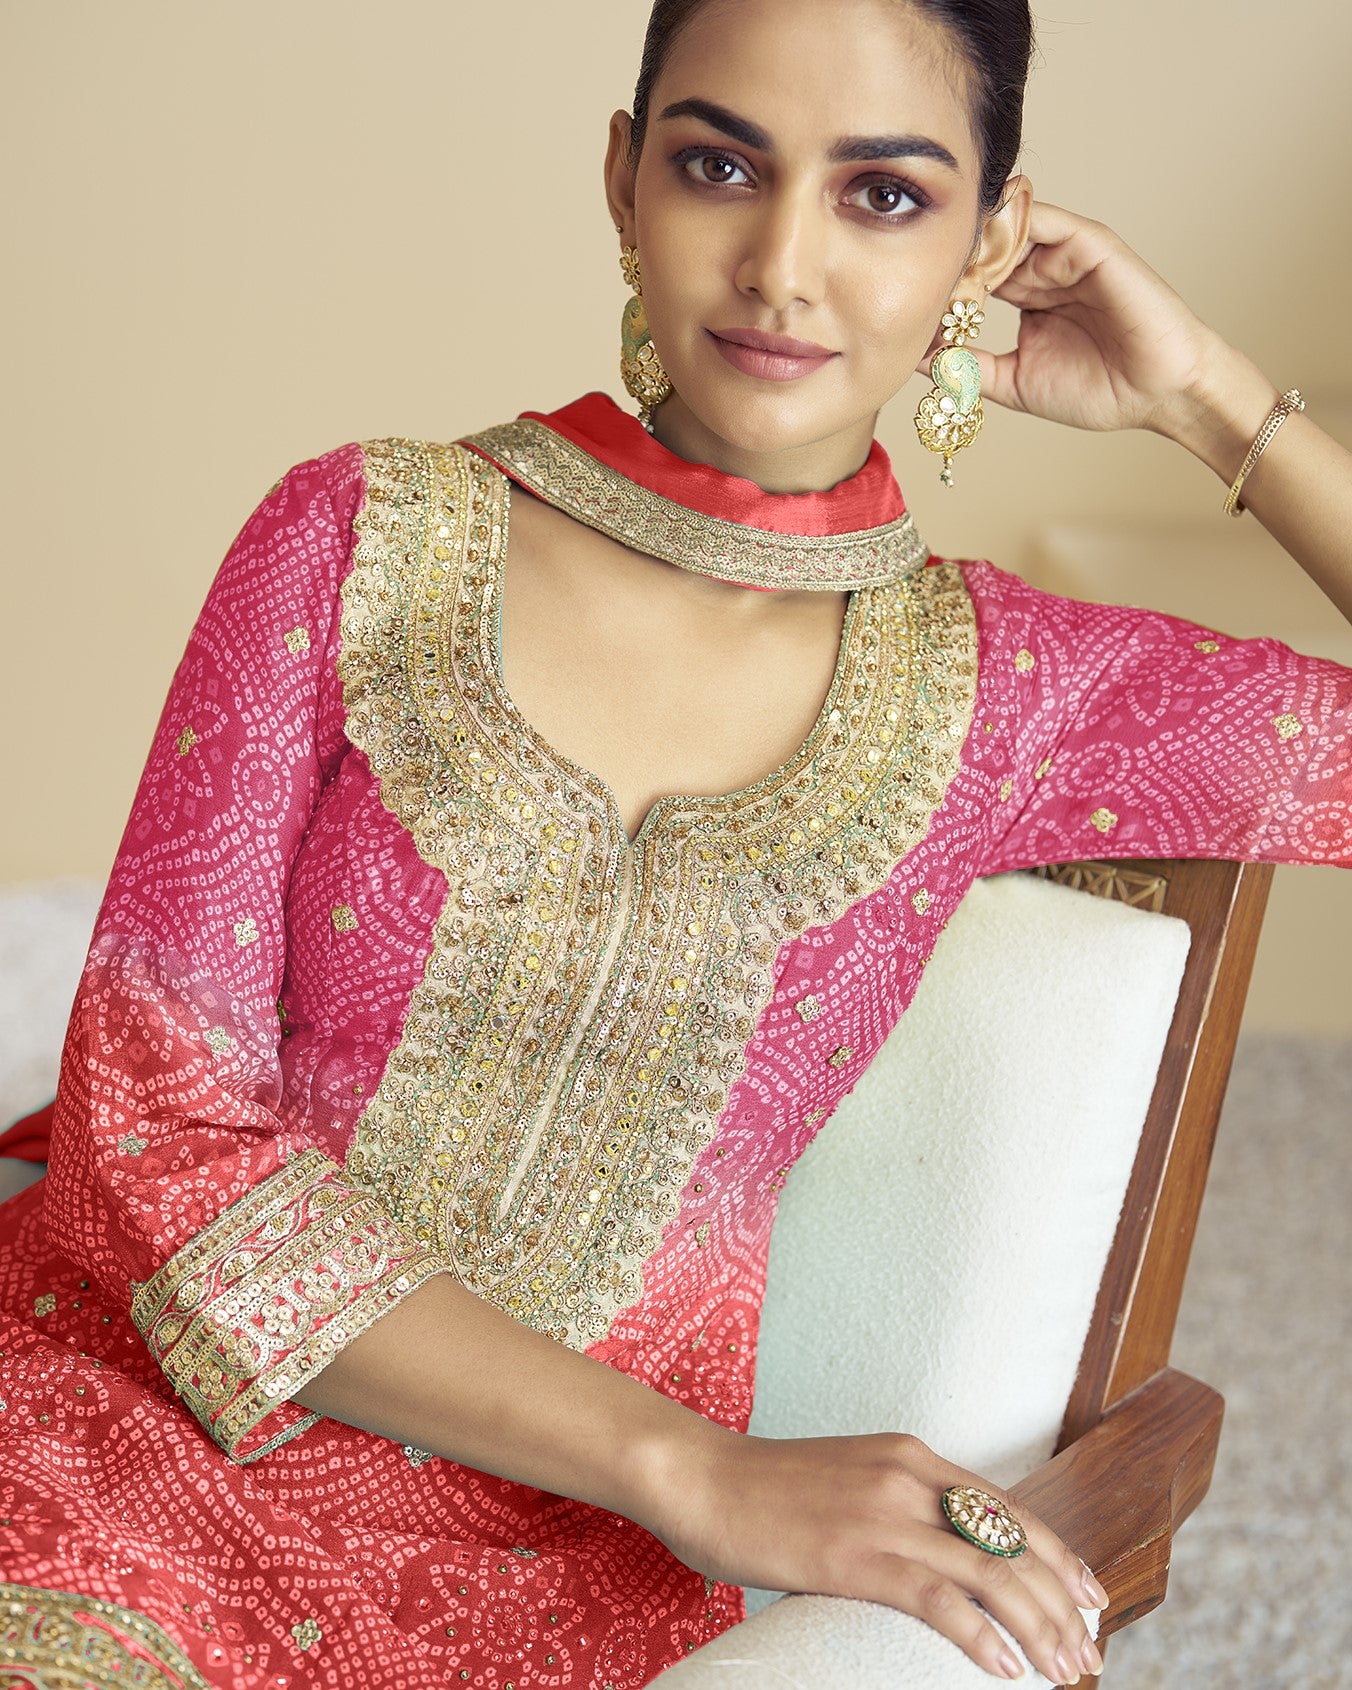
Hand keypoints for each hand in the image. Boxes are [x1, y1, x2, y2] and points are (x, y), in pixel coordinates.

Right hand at [645, 1424, 1107, 1682]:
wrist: (701, 1478)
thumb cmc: (765, 1489)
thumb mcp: (849, 1480)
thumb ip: (898, 1505)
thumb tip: (941, 1553)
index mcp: (910, 1456)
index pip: (1008, 1507)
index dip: (1057, 1555)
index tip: (1090, 1596)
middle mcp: (909, 1476)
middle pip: (1011, 1541)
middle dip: (1061, 1601)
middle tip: (1089, 1651)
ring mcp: (885, 1513)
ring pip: (990, 1571)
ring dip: (1039, 1625)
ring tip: (1066, 1671)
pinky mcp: (857, 1555)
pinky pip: (938, 1598)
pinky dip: (981, 1635)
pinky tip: (1006, 1666)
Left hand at [923, 199, 1233, 441]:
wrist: (1158, 393)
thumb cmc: (1099, 391)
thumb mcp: (1014, 382)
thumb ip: (968, 367)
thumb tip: (916, 359)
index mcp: (1026, 296)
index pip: (973, 277)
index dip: (941, 285)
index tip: (903, 298)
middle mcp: (1043, 268)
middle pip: (985, 248)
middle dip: (949, 256)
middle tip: (910, 266)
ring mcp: (1066, 253)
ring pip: (1008, 230)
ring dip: (974, 238)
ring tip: (939, 250)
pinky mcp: (1090, 243)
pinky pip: (1045, 221)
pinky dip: (1013, 221)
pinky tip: (981, 235)